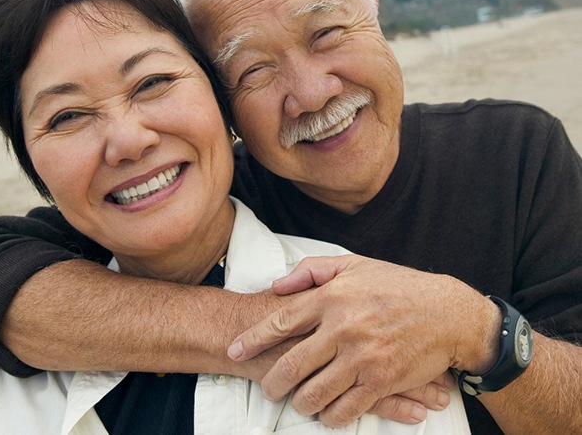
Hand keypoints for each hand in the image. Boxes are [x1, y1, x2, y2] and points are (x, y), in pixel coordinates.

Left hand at [227, 255, 497, 426]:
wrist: (447, 312)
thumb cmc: (397, 285)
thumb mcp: (353, 265)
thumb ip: (310, 270)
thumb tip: (276, 284)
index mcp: (332, 297)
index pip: (281, 321)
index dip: (252, 339)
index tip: (233, 350)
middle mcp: (343, 328)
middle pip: (291, 365)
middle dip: (271, 383)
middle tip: (267, 388)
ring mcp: (362, 357)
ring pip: (314, 394)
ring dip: (299, 403)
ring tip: (298, 402)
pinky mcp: (382, 382)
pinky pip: (344, 410)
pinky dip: (330, 416)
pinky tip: (327, 412)